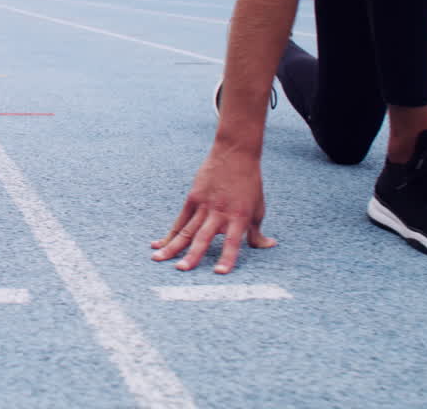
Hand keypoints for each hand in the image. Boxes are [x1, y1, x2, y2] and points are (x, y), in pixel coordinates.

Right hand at [151, 146, 275, 273]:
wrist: (235, 154)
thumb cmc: (250, 183)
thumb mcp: (258, 209)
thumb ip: (257, 231)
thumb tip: (269, 245)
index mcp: (239, 217)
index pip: (233, 242)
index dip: (227, 258)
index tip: (219, 273)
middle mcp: (220, 213)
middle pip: (203, 238)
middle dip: (192, 255)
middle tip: (181, 270)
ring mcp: (204, 205)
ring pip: (186, 230)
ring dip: (172, 246)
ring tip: (158, 259)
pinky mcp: (193, 198)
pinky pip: (179, 220)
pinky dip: (169, 233)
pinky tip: (158, 243)